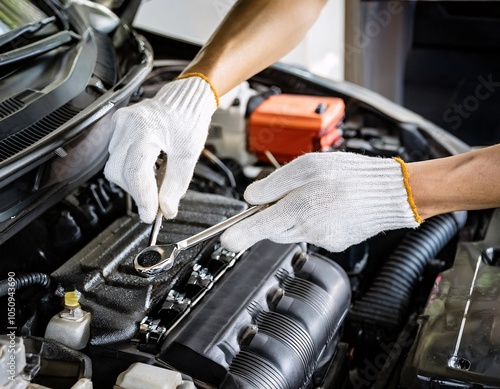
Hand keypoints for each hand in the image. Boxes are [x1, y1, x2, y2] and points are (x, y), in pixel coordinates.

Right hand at [104, 75, 217, 222]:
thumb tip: (166, 209)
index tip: (149, 215)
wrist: (185, 99)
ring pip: (114, 166)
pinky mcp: (118, 127)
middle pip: (118, 172)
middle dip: (136, 192)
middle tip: (154, 204)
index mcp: (146, 129)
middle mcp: (127, 125)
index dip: (142, 198)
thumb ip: (176, 184)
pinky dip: (130, 169)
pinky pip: (116, 156)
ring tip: (154, 182)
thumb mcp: (188, 154)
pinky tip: (147, 169)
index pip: (136, 172)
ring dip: (132, 182)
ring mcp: (119, 125)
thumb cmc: (189, 119)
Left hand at [221, 152, 421, 252]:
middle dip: (274, 213)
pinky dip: (313, 220)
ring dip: (293, 215)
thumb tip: (251, 196)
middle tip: (290, 193)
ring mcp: (322, 239)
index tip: (225, 241)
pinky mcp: (334, 243)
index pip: (257, 228)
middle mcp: (307, 229)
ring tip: (314, 195)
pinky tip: (328, 206)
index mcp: (297, 208)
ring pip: (291, 230)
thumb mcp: (307, 166)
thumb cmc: (350, 174)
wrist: (390, 192)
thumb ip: (274, 183)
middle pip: (273, 227)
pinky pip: (312, 233)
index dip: (238, 236)